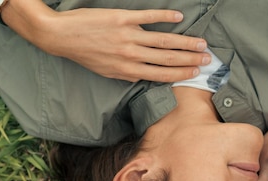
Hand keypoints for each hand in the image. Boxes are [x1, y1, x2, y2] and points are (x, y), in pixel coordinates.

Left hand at [11, 6, 210, 81]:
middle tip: (206, 59)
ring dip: (185, 42)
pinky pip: (148, 17)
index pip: (162, 74)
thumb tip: (147, 76)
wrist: (61, 36)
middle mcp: (131, 55)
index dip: (182, 73)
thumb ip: (128, 75)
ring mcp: (127, 36)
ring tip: (200, 43)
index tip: (196, 73)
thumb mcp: (107, 72)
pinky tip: (179, 16)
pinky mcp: (122, 19)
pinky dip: (165, 17)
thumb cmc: (84, 55)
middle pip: (168, 58)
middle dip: (190, 59)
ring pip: (163, 40)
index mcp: (128, 70)